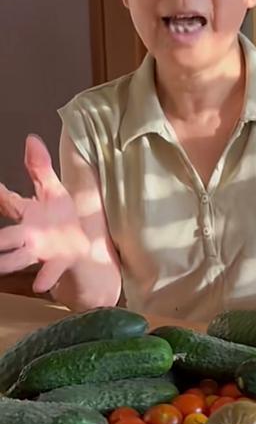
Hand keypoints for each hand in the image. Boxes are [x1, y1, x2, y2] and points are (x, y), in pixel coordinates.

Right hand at [0, 134, 89, 292]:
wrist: (80, 250)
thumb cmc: (61, 220)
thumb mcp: (54, 191)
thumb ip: (40, 167)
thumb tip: (31, 138)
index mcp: (27, 216)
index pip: (7, 202)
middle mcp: (28, 236)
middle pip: (5, 237)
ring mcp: (41, 252)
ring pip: (17, 258)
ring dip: (8, 261)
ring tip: (0, 265)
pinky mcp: (57, 264)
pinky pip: (48, 274)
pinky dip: (44, 278)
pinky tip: (40, 285)